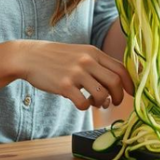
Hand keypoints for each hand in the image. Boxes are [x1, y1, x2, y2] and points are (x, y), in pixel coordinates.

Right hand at [11, 41, 135, 110]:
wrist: (29, 56)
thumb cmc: (56, 58)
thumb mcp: (79, 53)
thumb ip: (97, 66)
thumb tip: (113, 89)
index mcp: (93, 52)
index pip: (121, 68)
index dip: (130, 83)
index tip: (130, 93)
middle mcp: (87, 61)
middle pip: (115, 82)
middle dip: (119, 97)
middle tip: (113, 103)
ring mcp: (76, 73)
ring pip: (102, 94)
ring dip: (102, 103)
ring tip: (95, 102)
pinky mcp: (64, 85)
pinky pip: (83, 103)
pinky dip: (85, 106)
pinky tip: (80, 102)